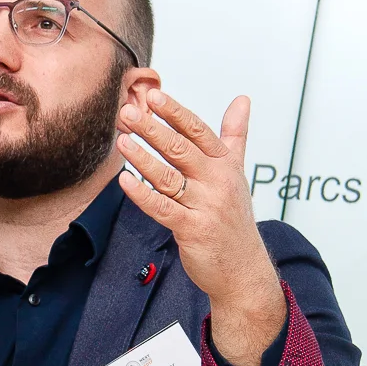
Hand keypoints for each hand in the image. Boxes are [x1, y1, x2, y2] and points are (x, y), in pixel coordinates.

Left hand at [116, 90, 285, 365]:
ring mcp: (205, 206)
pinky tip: (125, 181)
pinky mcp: (192, 230)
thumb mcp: (238, 173)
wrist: (244, 270)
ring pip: (169, 176)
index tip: (154, 95)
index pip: (198, 131)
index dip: (175, 112)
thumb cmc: (234, 220)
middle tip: (127, 112)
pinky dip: (142, 194)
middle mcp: (217, 182)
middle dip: (152, 129)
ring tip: (122, 140)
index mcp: (225, 165)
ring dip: (143, 157)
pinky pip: (163, 208)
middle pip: (181, 148)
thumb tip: (242, 100)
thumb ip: (235, 135)